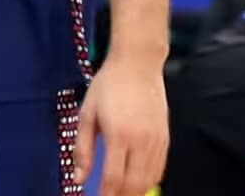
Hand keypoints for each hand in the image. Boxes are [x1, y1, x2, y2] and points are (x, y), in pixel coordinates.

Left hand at [71, 53, 170, 194]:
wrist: (138, 63)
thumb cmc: (108, 85)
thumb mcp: (87, 114)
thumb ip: (83, 148)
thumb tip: (78, 178)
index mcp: (119, 135)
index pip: (114, 178)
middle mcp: (141, 141)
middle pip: (134, 184)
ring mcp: (157, 140)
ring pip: (149, 180)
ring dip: (135, 192)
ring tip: (122, 194)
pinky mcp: (166, 137)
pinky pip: (160, 168)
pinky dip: (149, 181)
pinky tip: (138, 183)